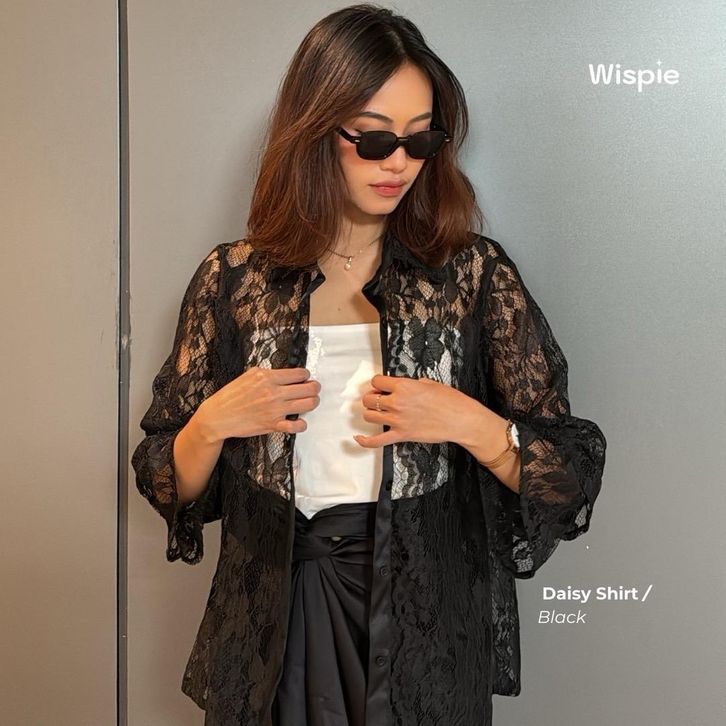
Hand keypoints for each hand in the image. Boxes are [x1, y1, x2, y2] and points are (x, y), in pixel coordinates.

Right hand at [196, 366, 320, 441]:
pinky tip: (299, 421)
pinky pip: (297, 426)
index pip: (301, 374)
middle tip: (313, 389)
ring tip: (310, 402)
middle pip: (309, 388)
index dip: (306, 376)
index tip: (304, 379)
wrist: (218, 416)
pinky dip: (302, 424)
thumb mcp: (249, 375)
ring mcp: (275, 409)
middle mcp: (274, 392)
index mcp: (268, 377)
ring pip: (309, 404)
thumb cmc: (231, 395)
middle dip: (314, 388)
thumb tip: (286, 374)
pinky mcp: (273, 425)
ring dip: (313, 402)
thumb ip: (269, 373)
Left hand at [353, 374, 477, 448]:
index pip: (377, 381)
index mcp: (404, 387)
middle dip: (371, 398)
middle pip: (369, 399)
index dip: (378, 383)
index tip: (382, 386)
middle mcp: (397, 402)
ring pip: (369, 416)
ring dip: (370, 413)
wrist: (461, 420)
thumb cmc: (450, 400)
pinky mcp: (401, 435)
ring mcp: (397, 420)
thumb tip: (405, 387)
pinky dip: (364, 441)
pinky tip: (358, 438)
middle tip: (378, 399)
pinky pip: (376, 441)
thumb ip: (412, 384)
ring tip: (377, 413)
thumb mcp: (430, 383)